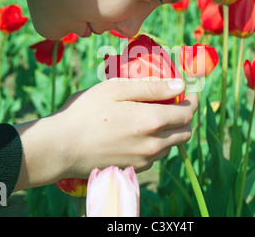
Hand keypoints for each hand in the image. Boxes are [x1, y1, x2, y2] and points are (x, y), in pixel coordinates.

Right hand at [14, 79, 197, 190]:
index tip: (190, 93)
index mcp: (152, 121)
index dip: (193, 101)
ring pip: (172, 145)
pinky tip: (141, 133)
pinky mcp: (134, 169)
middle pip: (185, 132)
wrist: (62, 148)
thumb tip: (180, 85)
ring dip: (171, 130)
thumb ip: (152, 88)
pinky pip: (156, 156)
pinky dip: (157, 143)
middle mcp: (154, 144)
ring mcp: (144, 160)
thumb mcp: (117, 89)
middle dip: (186, 117)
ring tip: (156, 116)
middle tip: (175, 104)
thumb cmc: (86, 113)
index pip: (187, 113)